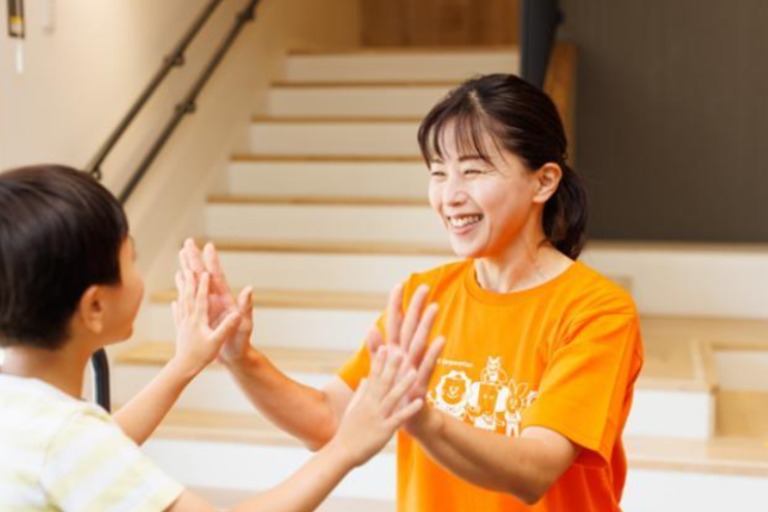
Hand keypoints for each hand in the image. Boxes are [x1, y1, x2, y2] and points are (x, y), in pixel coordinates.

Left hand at [171, 269, 241, 376]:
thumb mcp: (217, 342)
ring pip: (182, 300)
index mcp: (199, 319)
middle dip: (189, 277)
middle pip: (189, 293)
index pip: (201, 297)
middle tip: (188, 263)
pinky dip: (177, 306)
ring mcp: (183, 323)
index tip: (204, 270)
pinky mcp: (181, 329)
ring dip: (182, 286)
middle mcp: (189, 318)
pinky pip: (178, 314)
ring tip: (179, 273)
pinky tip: (175, 302)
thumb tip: (236, 315)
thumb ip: (226, 327)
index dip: (203, 284)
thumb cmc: (202, 356)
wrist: (184, 368)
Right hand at [179, 239, 254, 364]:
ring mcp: (209, 305)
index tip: (207, 246)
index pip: (217, 276)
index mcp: (225, 299)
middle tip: (188, 242)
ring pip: (196, 282)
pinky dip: (185, 286)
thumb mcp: (245, 324)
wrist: (236, 355)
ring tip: (181, 254)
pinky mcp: (204, 312)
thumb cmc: (242, 341)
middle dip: (196, 258)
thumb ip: (246, 307)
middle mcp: (216, 299)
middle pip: (204, 274)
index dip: (212, 262)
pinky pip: (191, 296)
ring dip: (189, 268)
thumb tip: (249, 289)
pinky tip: (179, 279)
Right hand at [330, 346, 422, 466]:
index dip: (379, 361)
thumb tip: (365, 378)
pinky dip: (409, 410)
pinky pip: (399, 418)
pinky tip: (420, 402)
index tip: (386, 346)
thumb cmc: (348, 431)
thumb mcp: (352, 408)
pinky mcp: (384, 430)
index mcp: (365, 399)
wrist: (343, 452)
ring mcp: (378, 417)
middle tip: (401, 351)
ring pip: (392, 397)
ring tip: (414, 371)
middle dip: (392, 366)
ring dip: (404, 384)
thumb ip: (360, 392)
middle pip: (383, 382)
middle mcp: (371, 405)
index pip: (373, 376)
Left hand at [365, 283, 444, 432]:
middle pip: (411, 327)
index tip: (399, 284)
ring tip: (434, 306)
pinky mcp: (421, 383)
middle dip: (416, 307)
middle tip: (424, 287)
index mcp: (395, 352)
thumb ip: (377, 350)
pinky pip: (428, 366)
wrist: (411, 420)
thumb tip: (371, 328)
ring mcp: (416, 368)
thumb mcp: (382, 371)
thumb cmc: (397, 394)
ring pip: (421, 342)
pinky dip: (433, 353)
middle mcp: (407, 356)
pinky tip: (441, 339)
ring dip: (427, 325)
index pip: (395, 323)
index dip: (395, 304)